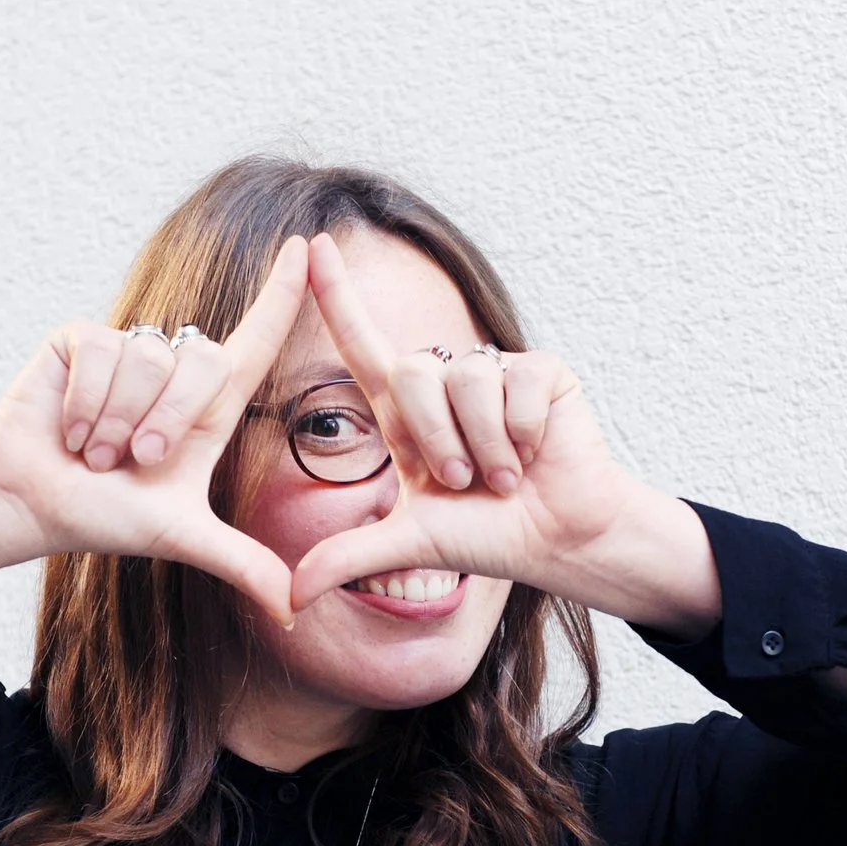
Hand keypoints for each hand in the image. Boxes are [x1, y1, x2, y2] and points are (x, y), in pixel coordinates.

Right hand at [0, 238, 309, 624]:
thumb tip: (294, 610)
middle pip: (205, 365)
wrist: (31, 502)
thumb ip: (241, 562)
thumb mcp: (181, 537)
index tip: (309, 245)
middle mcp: (174, 368)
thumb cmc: (105, 515)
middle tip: (133, 461)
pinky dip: (88, 404)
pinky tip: (70, 427)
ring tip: (96, 449)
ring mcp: (128, 349)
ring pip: (152, 363)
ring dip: (120, 421)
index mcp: (209, 407)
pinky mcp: (83, 337)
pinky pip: (105, 355)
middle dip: (167, 426)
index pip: (257, 342)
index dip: (284, 294)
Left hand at [287, 231, 644, 611]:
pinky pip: (514, 384)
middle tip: (466, 482)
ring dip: (483, 444)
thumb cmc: (490, 537)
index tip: (309, 247)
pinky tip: (537, 453)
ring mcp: (496, 372)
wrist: (560, 540)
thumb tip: (286, 599)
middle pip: (413, 371)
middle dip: (437, 440)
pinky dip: (522, 432)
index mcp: (409, 413)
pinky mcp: (541, 372)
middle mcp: (447, 383)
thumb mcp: (410, 544)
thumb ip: (347, 559)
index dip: (337, 297)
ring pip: (465, 380)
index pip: (362, 344)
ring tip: (505, 475)